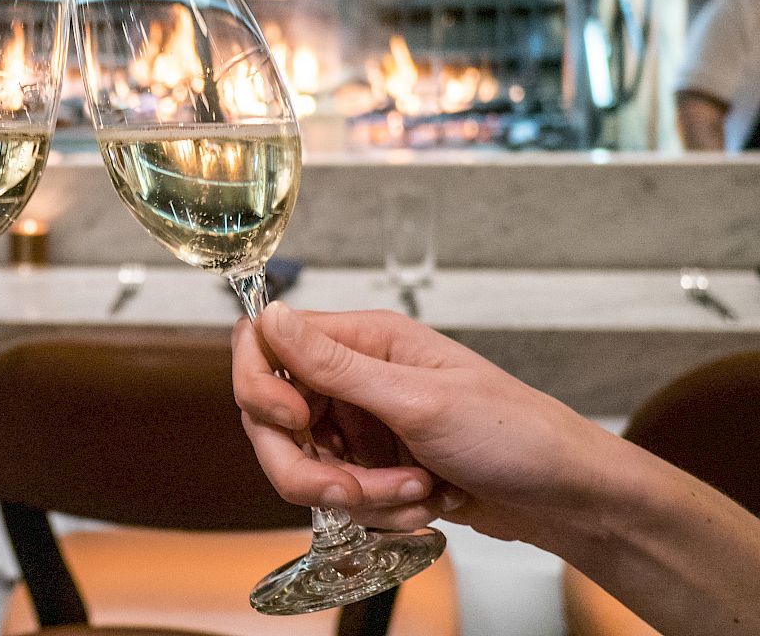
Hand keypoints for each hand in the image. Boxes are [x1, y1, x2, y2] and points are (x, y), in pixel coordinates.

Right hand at [232, 302, 613, 546]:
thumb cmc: (513, 433)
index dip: (260, 386)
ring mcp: (362, 424)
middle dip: (309, 467)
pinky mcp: (372, 468)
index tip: (292, 423)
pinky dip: (376, 510)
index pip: (267, 345)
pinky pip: (339, 495)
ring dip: (356, 493)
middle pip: (275, 420)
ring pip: (305, 465)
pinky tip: (423, 503)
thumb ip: (335, 364)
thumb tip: (269, 316)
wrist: (565, 499)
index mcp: (364, 339)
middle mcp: (354, 377)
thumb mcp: (420, 399)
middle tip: (349, 490)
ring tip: (414, 493)